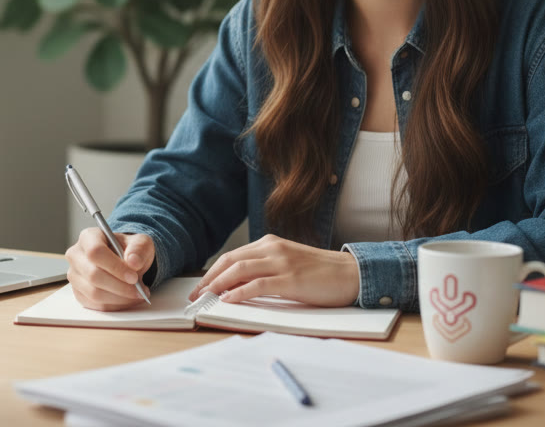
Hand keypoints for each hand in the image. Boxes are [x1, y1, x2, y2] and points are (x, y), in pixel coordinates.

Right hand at [65, 227, 154, 310]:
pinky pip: (95, 305)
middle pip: (93, 275)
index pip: (95, 252)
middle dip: (119, 286)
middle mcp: (76, 255)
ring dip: (119, 298)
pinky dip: (114, 306)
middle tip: (139, 290)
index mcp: (89, 237)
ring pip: (93, 293)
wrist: (125, 261)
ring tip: (137, 295)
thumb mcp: (141, 243)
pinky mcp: (78, 293)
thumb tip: (133, 262)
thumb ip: (139, 249)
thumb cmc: (130, 249)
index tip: (133, 277)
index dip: (115, 266)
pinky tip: (128, 300)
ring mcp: (75, 275)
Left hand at [188, 234, 359, 306]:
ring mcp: (282, 262)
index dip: (212, 271)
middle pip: (230, 261)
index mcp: (270, 243)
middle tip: (195, 294)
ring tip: (205, 298)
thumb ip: (264, 268)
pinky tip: (228, 300)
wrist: (350, 274)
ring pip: (239, 270)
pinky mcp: (291, 279)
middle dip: (208, 278)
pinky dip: (239, 292)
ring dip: (218, 285)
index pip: (233, 256)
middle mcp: (273, 248)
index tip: (199, 286)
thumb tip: (235, 286)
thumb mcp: (287, 263)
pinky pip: (257, 285)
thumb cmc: (319, 273)